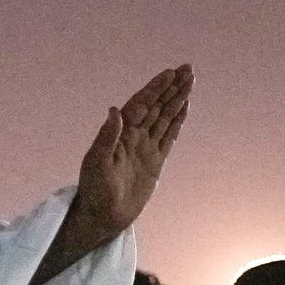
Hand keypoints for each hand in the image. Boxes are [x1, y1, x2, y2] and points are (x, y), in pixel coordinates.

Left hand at [68, 65, 193, 246]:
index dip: (155, 88)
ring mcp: (145, 146)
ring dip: (177, 99)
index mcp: (119, 132)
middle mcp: (133, 135)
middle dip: (171, 87)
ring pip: (164, 117)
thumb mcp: (97, 163)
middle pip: (156, 105)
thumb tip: (115, 111)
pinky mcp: (155, 160)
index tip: (169, 73)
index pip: (140, 104)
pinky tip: (185, 107)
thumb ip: (107, 137)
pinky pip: (169, 135)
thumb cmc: (94, 189)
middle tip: (187, 68)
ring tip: (190, 81)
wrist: (103, 215)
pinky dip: (177, 121)